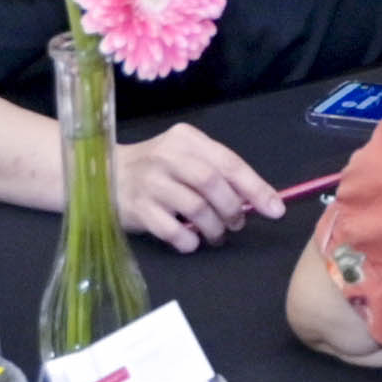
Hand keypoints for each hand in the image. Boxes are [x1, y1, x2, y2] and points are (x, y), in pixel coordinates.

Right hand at [112, 124, 285, 250]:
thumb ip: (218, 172)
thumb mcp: (187, 157)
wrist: (106, 174)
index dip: (256, 188)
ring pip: (195, 208)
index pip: (229, 163)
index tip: (275, 210)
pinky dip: (188, 241)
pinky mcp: (137, 208)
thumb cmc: (158, 168)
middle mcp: (167, 156)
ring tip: (215, 234)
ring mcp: (150, 182)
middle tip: (236, 224)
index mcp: (187, 139)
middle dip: (232, 209)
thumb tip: (257, 199)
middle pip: (212, 183)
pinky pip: (172, 230)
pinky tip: (191, 241)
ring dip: (214, 228)